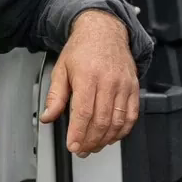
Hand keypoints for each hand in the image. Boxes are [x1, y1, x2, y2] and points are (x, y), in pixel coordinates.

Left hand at [39, 10, 139, 155]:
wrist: (104, 31)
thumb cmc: (83, 49)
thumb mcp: (61, 69)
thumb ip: (56, 96)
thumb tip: (48, 116)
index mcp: (87, 76)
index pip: (84, 112)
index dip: (78, 133)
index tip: (73, 145)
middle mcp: (108, 81)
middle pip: (101, 120)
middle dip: (90, 141)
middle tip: (81, 150)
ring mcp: (123, 85)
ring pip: (118, 121)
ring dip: (106, 139)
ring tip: (94, 146)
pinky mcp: (133, 87)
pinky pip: (132, 115)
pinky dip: (123, 130)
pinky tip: (112, 136)